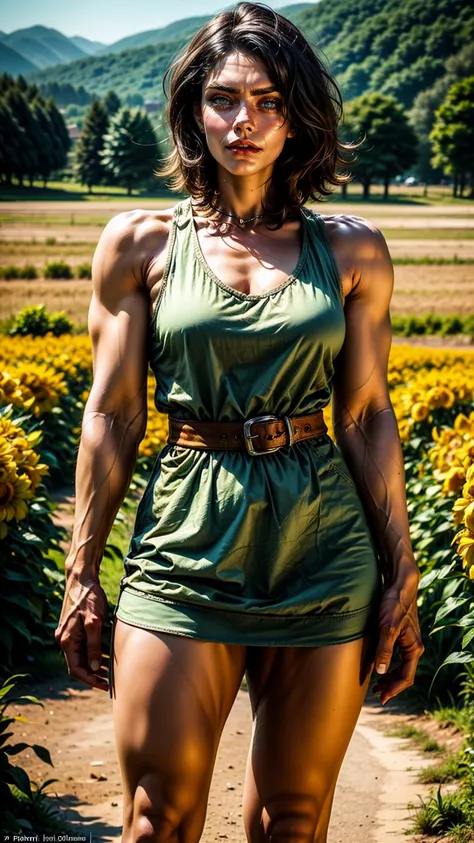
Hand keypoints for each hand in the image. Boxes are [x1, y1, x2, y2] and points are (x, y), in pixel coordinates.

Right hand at [54, 570, 109, 692]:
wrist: (82, 578)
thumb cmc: (88, 597)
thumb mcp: (94, 622)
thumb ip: (94, 645)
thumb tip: (95, 668)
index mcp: (66, 640)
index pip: (76, 669)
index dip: (90, 680)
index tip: (105, 686)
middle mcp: (64, 639)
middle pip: (78, 665)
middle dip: (94, 675)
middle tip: (111, 681)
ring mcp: (68, 633)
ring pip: (80, 656)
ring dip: (94, 665)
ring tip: (111, 671)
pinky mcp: (73, 627)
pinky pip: (82, 646)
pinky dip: (93, 652)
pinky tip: (106, 655)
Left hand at [372, 570, 423, 704]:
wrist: (400, 585)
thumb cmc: (394, 604)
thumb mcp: (387, 627)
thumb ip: (385, 650)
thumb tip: (380, 672)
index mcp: (414, 648)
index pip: (406, 677)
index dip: (394, 690)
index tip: (382, 698)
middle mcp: (414, 647)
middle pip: (404, 674)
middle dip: (391, 685)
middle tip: (376, 693)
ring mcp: (408, 641)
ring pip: (401, 666)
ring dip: (389, 676)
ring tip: (376, 683)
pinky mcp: (401, 635)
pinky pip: (397, 656)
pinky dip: (388, 664)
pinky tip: (377, 664)